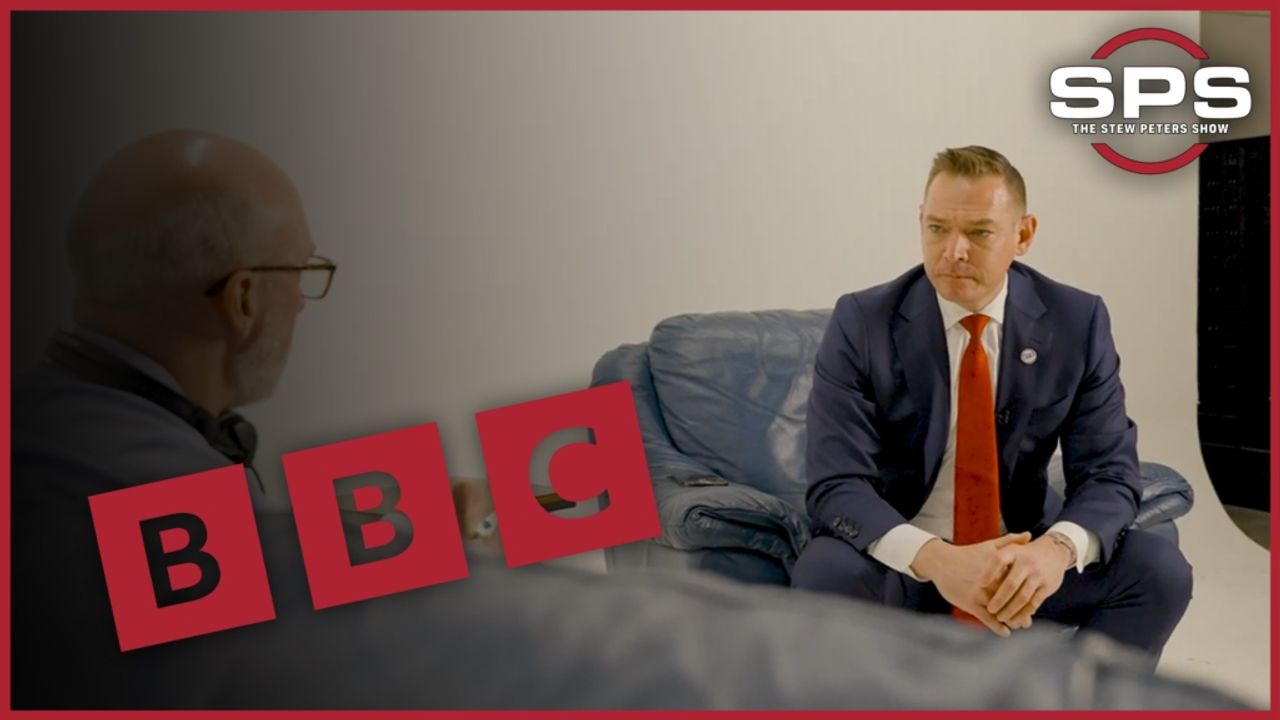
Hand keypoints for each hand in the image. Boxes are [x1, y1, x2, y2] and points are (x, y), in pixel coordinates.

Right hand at [910, 532, 1030, 636]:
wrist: (940, 561)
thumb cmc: (965, 554)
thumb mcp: (988, 546)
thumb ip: (1009, 541)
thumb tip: (1029, 534)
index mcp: (997, 567)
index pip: (1018, 582)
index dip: (1029, 592)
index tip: (1037, 597)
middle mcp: (990, 581)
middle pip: (1012, 599)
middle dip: (1022, 609)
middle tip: (1030, 619)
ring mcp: (980, 593)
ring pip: (1001, 610)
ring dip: (1012, 620)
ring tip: (1020, 625)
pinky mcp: (969, 602)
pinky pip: (986, 618)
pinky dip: (997, 626)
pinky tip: (1006, 633)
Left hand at [985, 535, 1072, 628]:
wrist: (1054, 552)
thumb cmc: (1023, 555)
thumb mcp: (1011, 550)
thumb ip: (996, 561)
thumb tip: (979, 581)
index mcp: (1013, 551)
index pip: (998, 560)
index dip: (988, 573)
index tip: (981, 585)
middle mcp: (1026, 562)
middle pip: (1011, 584)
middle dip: (999, 599)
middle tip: (991, 609)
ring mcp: (1038, 575)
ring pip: (1022, 597)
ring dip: (1010, 610)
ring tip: (1001, 617)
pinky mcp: (1047, 587)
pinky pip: (1033, 603)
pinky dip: (1023, 613)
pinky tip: (1015, 620)